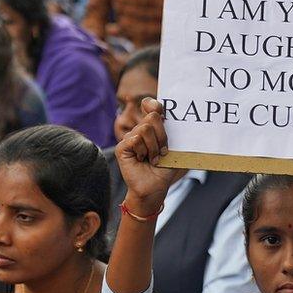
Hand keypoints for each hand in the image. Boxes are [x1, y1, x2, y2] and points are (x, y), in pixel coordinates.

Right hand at [115, 98, 185, 213]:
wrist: (154, 187)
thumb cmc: (164, 169)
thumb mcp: (171, 148)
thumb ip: (167, 131)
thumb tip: (163, 114)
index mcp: (152, 129)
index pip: (150, 106)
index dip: (154, 105)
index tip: (159, 111)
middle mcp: (139, 131)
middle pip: (152, 117)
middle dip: (162, 136)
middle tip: (161, 151)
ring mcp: (129, 138)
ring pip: (145, 128)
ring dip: (154, 146)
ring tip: (153, 158)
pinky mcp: (122, 147)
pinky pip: (135, 139)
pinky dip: (143, 151)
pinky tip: (142, 160)